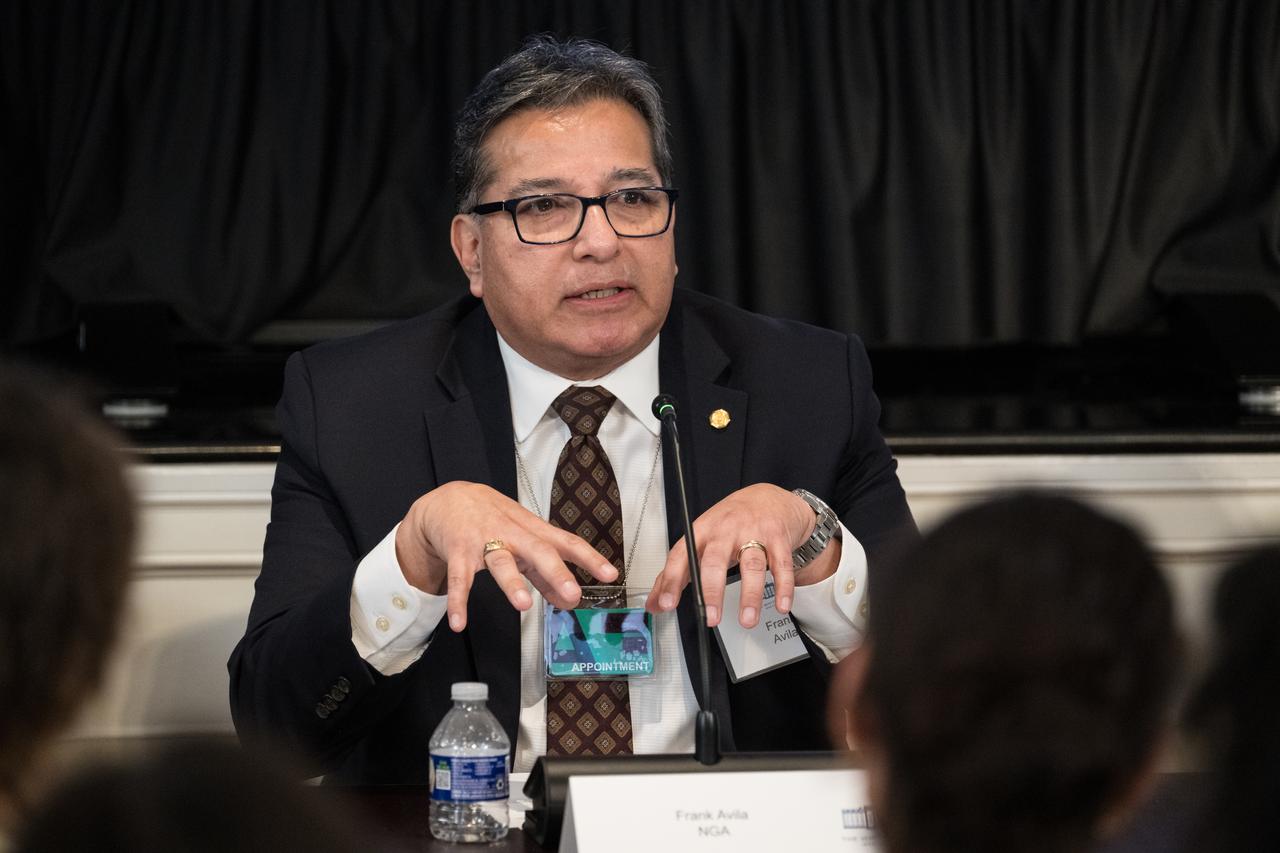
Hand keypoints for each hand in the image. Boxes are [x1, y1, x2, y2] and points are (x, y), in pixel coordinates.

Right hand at [395, 482, 617, 631]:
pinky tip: (459, 623)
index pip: (566, 542)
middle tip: (573, 593)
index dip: (589, 558)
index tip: (610, 574)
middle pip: (538, 550)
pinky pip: (459, 578)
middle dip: (556, 572)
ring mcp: (484, 542)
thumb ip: (544, 572)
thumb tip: (568, 600)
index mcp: (532, 531)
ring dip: (512, 583)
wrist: (450, 499)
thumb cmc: (493, 518)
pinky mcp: (458, 552)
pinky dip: (458, 601)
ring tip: (524, 605)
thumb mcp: (523, 539)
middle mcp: (512, 534)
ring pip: (500, 561)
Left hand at [644, 484, 840, 628]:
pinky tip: (781, 606)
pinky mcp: (778, 539)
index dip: (671, 580)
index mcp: (702, 531)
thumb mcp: (700, 540)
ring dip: (750, 595)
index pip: (681, 555)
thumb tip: (655, 604)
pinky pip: (782, 565)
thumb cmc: (730, 522)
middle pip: (716, 560)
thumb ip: (677, 573)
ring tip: (747, 620)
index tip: (666, 604)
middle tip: (710, 617)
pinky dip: (783, 588)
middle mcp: (726, 531)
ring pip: (752, 565)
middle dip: (712, 591)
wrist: (767, 498)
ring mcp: (754, 533)